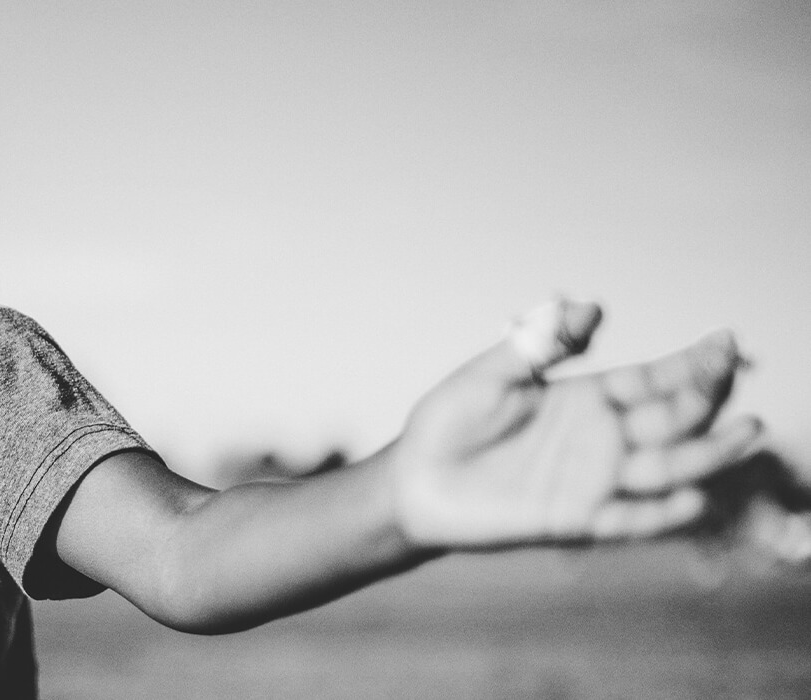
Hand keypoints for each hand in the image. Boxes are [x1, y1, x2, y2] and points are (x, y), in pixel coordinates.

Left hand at [391, 299, 765, 547]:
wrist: (412, 482)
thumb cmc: (446, 425)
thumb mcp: (489, 374)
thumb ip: (538, 344)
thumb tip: (586, 307)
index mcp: (582, 400)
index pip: (649, 381)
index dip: (687, 364)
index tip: (724, 342)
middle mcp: (598, 439)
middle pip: (667, 420)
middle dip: (704, 400)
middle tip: (734, 380)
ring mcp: (591, 480)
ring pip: (662, 468)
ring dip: (705, 454)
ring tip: (744, 436)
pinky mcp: (574, 519)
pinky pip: (627, 519)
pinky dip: (660, 514)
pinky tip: (692, 500)